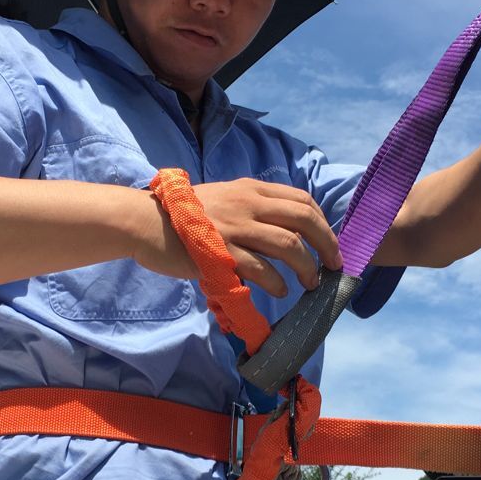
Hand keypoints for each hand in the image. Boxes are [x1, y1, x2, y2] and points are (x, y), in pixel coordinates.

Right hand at [133, 177, 341, 297]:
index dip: (324, 224)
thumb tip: (287, 231)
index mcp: (251, 189)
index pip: (302, 200)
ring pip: (289, 245)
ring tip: (310, 283)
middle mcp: (248, 203)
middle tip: (334, 266)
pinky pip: (261, 269)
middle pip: (304, 220)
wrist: (146, 222)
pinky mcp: (222, 252)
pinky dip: (278, 283)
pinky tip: (280, 290)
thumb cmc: (185, 216)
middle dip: (327, 245)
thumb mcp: (225, 199)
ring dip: (307, 268)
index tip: (329, 245)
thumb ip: (254, 209)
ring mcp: (235, 227)